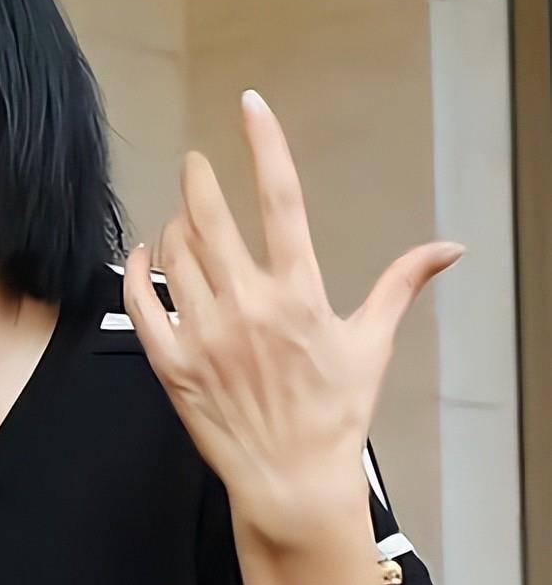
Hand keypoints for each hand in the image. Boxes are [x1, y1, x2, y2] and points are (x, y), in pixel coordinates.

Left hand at [121, 89, 465, 546]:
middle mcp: (248, 306)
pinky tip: (141, 253)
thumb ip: (401, 285)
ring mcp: (203, 334)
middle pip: (209, 217)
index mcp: (299, 293)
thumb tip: (449, 247)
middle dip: (197, 178)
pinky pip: (138, 301)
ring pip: (174, 253)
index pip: (281, 199)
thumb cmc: (335, 412)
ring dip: (174, 226)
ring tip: (182, 222)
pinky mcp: (170, 363)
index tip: (249, 105)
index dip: (264, 144)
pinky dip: (135, 269)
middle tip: (194, 164)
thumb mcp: (372, 344)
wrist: (291, 480)